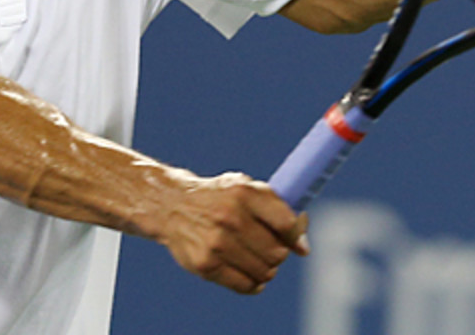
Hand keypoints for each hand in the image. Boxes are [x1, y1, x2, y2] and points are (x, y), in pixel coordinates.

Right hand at [157, 172, 308, 294]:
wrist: (171, 205)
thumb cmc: (218, 198)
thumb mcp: (245, 189)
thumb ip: (277, 212)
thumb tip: (303, 248)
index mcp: (243, 193)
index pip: (287, 224)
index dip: (294, 234)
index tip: (291, 237)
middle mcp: (230, 217)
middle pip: (278, 252)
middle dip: (279, 253)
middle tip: (269, 247)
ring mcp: (216, 243)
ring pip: (265, 271)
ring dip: (266, 269)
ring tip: (256, 258)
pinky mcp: (205, 265)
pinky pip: (246, 285)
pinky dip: (253, 283)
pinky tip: (248, 272)